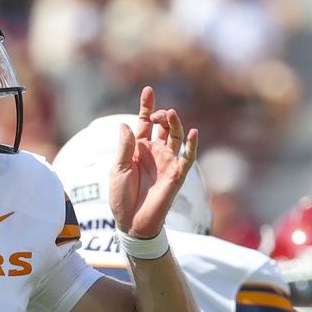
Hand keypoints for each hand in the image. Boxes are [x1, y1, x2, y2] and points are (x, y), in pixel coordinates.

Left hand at [109, 86, 199, 237]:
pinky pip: (188, 157)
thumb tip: (124, 123)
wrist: (132, 221)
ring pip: (175, 137)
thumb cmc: (122, 196)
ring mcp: (167, 161)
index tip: (148, 90)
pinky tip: (192, 132)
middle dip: (161, 115)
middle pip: (162, 126)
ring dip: (174, 124)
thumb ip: (124, 147)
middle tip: (158, 113)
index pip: (145, 123)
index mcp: (138, 149)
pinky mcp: (177, 174)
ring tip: (170, 115)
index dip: (146, 106)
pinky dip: (191, 144)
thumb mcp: (118, 169)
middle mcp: (154, 152)